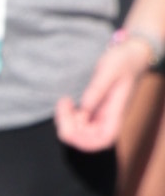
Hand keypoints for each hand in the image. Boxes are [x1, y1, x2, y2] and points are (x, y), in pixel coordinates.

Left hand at [54, 36, 162, 157]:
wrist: (130, 55)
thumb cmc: (123, 61)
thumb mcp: (110, 69)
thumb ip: (97, 88)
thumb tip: (84, 106)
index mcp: (117, 113)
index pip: (102, 140)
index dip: (84, 140)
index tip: (72, 122)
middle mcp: (108, 119)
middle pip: (86, 139)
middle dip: (69, 127)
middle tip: (64, 103)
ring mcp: (99, 116)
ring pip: (78, 132)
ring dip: (65, 121)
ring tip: (64, 101)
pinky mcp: (92, 110)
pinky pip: (77, 122)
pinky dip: (67, 117)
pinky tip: (66, 102)